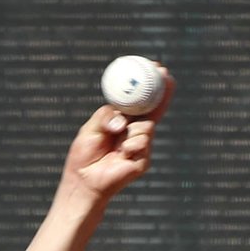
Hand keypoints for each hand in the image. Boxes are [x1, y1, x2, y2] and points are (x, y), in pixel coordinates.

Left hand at [62, 67, 173, 205]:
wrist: (84, 182)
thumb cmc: (84, 156)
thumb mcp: (90, 129)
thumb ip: (105, 117)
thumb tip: (122, 121)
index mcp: (122, 121)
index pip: (139, 100)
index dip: (148, 85)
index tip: (156, 67)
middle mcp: (134, 131)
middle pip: (153, 108)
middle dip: (162, 91)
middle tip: (165, 75)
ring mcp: (141, 145)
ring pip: (146, 126)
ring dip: (131, 131)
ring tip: (117, 145)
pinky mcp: (143, 160)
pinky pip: (142, 143)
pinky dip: (130, 146)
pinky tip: (121, 155)